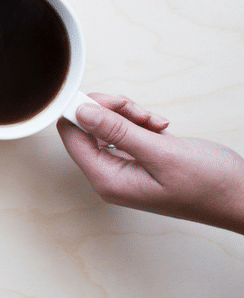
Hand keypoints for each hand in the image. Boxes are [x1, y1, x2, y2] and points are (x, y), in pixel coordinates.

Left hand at [57, 93, 243, 233]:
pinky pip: (127, 131)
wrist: (241, 198)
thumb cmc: (209, 186)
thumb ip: (117, 131)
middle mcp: (110, 175)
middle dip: (111, 111)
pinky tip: (161, 128)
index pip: (71, 136)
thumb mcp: (160, 153)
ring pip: (108, 125)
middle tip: (140, 113)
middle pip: (87, 127)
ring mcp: (125, 167)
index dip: (81, 111)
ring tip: (156, 123)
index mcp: (107, 179)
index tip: (105, 100)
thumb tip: (81, 113)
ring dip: (130, 115)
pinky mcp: (140, 159)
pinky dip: (142, 123)